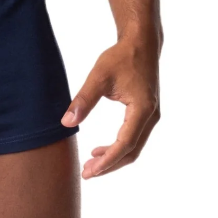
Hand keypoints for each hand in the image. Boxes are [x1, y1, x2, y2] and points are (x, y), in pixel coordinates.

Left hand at [61, 36, 160, 178]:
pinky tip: (99, 151)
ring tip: (90, 165)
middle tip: (86, 173)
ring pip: (134, 148)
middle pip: (131, 151)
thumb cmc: (121, 57)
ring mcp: (151, 116)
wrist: (142, 43)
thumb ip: (83, 100)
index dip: (107, 161)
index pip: (125, 143)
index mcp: (142, 108)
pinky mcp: (147, 114)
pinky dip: (117, 149)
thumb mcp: (99, 76)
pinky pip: (134, 139)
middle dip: (109, 165)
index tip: (90, 171)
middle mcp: (151, 116)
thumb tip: (66, 122)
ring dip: (113, 159)